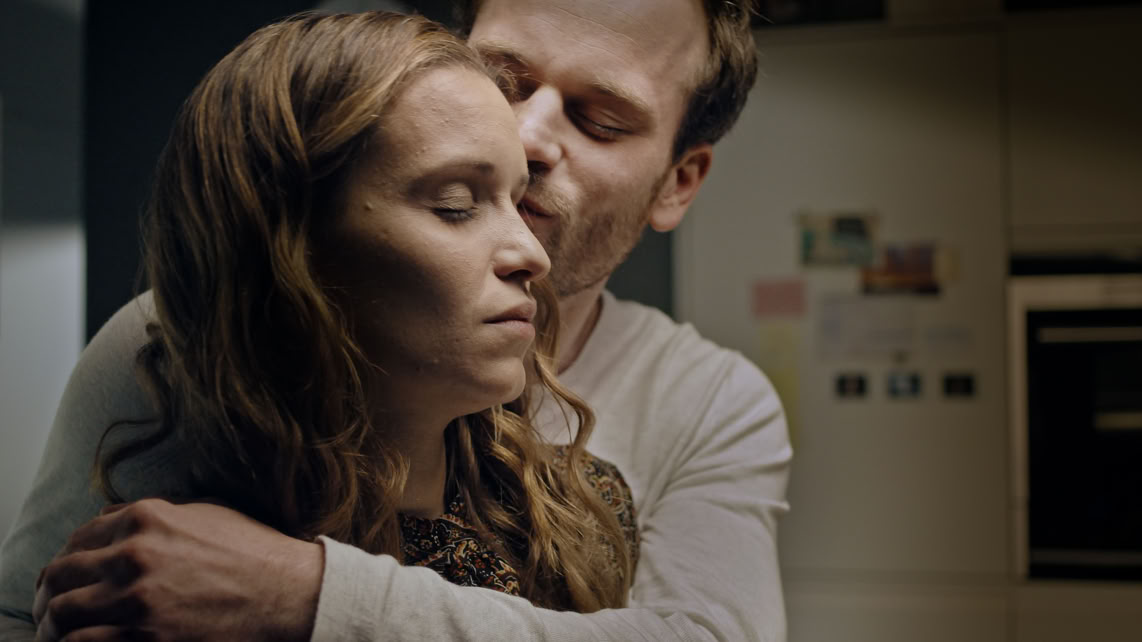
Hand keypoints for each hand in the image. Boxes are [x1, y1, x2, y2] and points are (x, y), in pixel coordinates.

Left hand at [32, 499, 323, 641]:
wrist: (289, 593)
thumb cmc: (253, 553)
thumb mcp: (205, 514)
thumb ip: (154, 515)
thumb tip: (110, 520)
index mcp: (147, 518)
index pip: (78, 539)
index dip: (66, 560)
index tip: (66, 576)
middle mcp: (134, 554)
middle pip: (60, 575)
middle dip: (50, 592)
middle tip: (52, 607)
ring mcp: (137, 599)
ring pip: (62, 613)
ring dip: (55, 624)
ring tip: (60, 632)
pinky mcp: (145, 638)